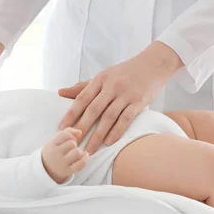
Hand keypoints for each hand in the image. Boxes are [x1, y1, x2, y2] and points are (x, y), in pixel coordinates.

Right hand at [42, 128, 89, 183]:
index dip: (70, 136)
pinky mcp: (68, 171)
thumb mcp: (55, 140)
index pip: (65, 134)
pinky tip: (83, 156)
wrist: (46, 169)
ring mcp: (61, 164)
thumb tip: (79, 132)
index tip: (68, 140)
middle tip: (70, 148)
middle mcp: (55, 154)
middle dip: (73, 144)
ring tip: (75, 154)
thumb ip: (67, 132)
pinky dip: (85, 158)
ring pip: (77, 153)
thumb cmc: (53, 152)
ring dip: (78, 152)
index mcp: (50, 144)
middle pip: (72, 143)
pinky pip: (82, 163)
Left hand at [58, 41, 183, 153]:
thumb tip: (60, 93)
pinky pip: (126, 118)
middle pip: (93, 110)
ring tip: (89, 149)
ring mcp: (126, 94)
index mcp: (100, 79)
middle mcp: (112, 86)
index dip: (71, 114)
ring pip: (108, 117)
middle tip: (73, 144)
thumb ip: (83, 86)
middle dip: (82, 128)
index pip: (82, 98)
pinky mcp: (139, 101)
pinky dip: (116, 131)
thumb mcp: (103, 76)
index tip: (62, 128)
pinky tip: (109, 143)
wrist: (153, 64)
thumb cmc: (125, 72)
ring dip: (98, 135)